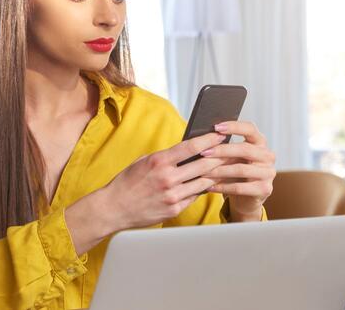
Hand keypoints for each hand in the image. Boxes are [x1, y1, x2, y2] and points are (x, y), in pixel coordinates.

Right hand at [101, 131, 226, 230]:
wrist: (114, 208)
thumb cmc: (126, 183)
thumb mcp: (143, 162)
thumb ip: (164, 157)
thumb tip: (185, 151)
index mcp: (159, 162)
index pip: (191, 147)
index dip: (209, 140)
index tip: (219, 135)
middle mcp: (168, 178)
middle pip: (203, 164)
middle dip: (220, 156)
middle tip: (230, 150)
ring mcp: (173, 195)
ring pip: (204, 182)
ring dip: (216, 173)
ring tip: (226, 166)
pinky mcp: (174, 209)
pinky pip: (195, 196)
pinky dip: (203, 188)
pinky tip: (209, 182)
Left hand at [199, 121, 275, 217]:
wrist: (246, 198)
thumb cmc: (235, 172)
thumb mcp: (231, 157)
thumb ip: (224, 147)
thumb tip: (202, 138)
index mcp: (260, 142)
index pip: (250, 128)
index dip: (234, 126)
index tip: (216, 127)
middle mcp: (268, 156)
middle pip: (245, 149)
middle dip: (222, 150)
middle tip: (203, 153)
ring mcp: (268, 173)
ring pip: (241, 169)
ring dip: (219, 171)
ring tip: (203, 172)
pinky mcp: (265, 189)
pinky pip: (240, 187)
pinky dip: (222, 187)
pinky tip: (209, 186)